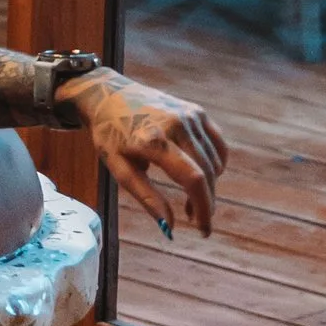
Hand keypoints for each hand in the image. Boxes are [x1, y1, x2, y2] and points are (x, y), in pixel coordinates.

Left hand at [63, 72, 224, 234]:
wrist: (108, 95)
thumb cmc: (109, 134)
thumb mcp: (119, 168)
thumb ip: (146, 198)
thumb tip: (170, 227)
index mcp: (154, 140)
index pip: (193, 179)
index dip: (204, 207)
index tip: (203, 230)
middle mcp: (177, 124)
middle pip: (207, 173)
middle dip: (207, 202)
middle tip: (197, 220)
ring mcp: (190, 115)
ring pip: (214, 161)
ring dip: (209, 186)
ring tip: (189, 200)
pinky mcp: (196, 111)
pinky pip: (217, 145)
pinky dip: (214, 165)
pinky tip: (199, 176)